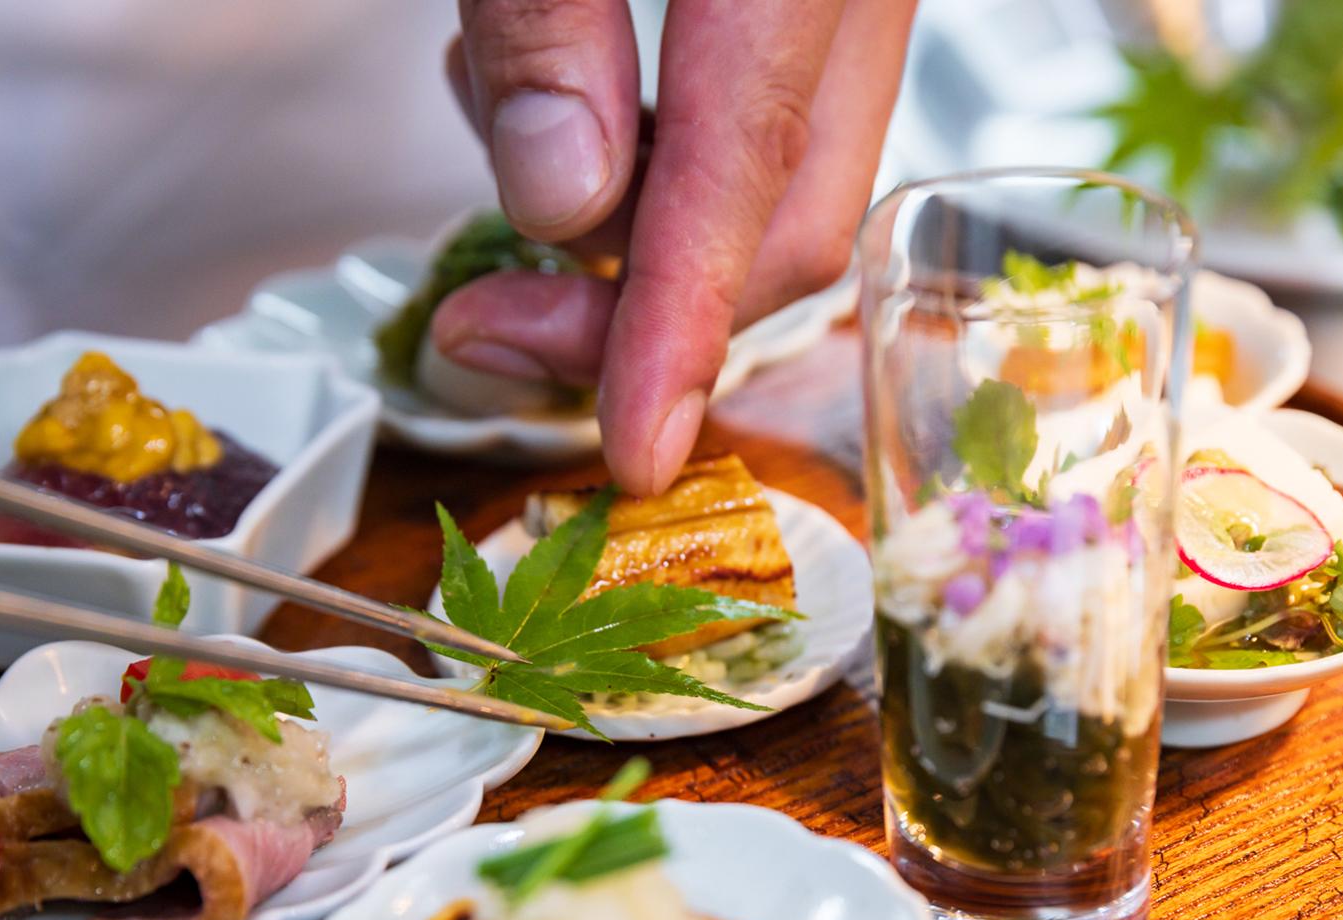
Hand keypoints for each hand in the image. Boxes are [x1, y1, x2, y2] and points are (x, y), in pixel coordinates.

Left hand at [436, 0, 915, 494]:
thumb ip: (543, 26)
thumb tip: (562, 204)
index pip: (757, 156)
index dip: (686, 321)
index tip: (635, 451)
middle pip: (799, 211)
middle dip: (644, 304)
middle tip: (491, 326)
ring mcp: (851, 1)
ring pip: (784, 178)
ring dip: (634, 215)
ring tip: (495, 108)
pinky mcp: (817, 11)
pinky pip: (766, 120)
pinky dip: (653, 152)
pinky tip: (560, 92)